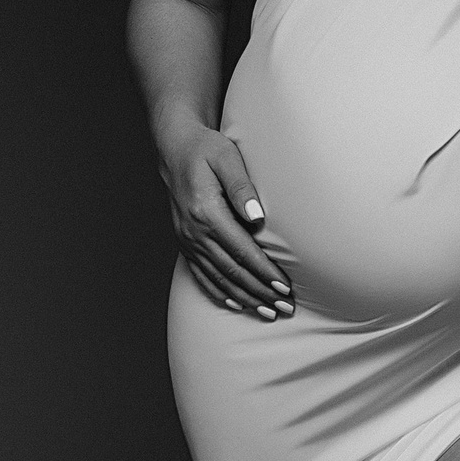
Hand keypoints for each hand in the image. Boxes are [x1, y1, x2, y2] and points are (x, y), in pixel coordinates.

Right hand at [159, 118, 294, 319]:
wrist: (175, 147)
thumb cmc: (206, 149)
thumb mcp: (227, 157)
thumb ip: (242, 187)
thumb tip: (258, 218)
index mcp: (206, 212)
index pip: (241, 251)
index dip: (263, 272)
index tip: (283, 287)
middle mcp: (194, 232)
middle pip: (232, 271)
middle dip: (260, 292)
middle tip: (285, 308)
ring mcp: (187, 240)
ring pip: (218, 278)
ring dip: (245, 298)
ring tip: (268, 313)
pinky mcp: (185, 242)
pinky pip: (202, 275)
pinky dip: (220, 292)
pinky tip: (237, 304)